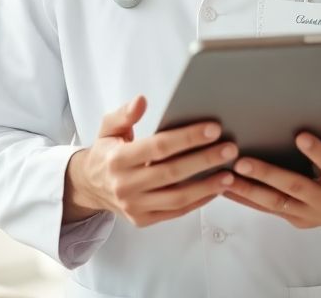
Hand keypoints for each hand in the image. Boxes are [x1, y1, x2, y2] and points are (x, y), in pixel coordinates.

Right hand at [64, 95, 237, 227]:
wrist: (91, 186)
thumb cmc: (106, 153)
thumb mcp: (108, 129)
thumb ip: (124, 114)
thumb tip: (141, 100)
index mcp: (117, 159)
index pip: (158, 147)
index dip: (187, 138)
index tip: (213, 129)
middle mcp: (124, 185)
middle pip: (171, 173)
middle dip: (204, 160)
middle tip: (229, 149)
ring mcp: (134, 206)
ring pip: (177, 198)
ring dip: (206, 186)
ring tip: (230, 173)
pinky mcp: (143, 220)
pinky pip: (176, 212)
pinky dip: (199, 201)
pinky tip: (216, 189)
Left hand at [223, 132, 320, 229]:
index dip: (318, 152)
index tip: (300, 135)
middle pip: (296, 186)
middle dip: (268, 174)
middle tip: (243, 161)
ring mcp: (311, 213)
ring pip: (276, 202)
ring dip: (250, 189)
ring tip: (227, 177)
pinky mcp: (297, 220)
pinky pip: (269, 210)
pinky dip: (247, 199)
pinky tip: (228, 188)